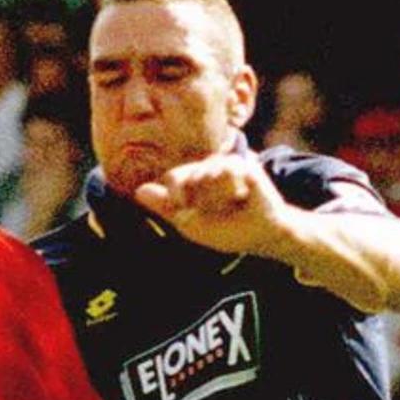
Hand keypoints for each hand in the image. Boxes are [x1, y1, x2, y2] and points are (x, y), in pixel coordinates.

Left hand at [133, 154, 291, 257]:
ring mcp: (224, 164)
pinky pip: (225, 170)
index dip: (176, 196)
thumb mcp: (189, 223)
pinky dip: (230, 189)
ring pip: (203, 174)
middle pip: (184, 175)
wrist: (261, 235)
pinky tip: (241, 196)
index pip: (172, 178)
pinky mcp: (243, 164)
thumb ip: (165, 207)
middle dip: (197, 201)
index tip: (189, 213)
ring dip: (215, 198)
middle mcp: (206, 169)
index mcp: (191, 182)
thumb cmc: (225, 231)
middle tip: (217, 210)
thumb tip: (138, 191)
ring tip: (231, 204)